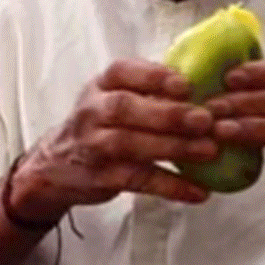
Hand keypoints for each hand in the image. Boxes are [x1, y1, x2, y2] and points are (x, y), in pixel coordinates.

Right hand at [10, 60, 218, 222]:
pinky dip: (168, 186)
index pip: (120, 72)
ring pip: (128, 143)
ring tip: (209, 150)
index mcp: (99, 87)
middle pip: (123, 108)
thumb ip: (148, 92)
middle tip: (205, 120)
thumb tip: (207, 91)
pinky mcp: (100, 177)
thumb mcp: (110, 99)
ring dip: (171, 147)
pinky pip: (136, 180)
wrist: (54, 166)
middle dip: (166, 114)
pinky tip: (197, 191)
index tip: (185, 85)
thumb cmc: (98, 126)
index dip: (152, 76)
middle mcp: (91, 112)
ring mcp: (92, 145)